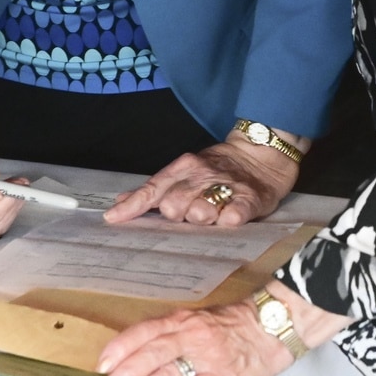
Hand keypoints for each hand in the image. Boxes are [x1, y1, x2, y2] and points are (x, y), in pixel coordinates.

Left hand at [97, 300, 292, 375]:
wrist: (272, 327)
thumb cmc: (231, 327)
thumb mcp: (196, 323)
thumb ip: (169, 338)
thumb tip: (136, 360)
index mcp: (182, 321)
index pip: (144, 331)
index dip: (121, 347)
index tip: (101, 364)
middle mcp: (190, 334)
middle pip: (151, 352)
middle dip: (125, 372)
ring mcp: (207, 354)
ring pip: (168, 368)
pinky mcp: (223, 375)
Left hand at [102, 135, 299, 225]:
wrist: (263, 155)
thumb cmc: (218, 169)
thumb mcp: (184, 172)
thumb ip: (155, 190)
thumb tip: (120, 203)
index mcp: (183, 169)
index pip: (153, 189)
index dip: (133, 205)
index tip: (113, 218)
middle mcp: (201, 176)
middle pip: (174, 205)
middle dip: (176, 216)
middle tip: (188, 215)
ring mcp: (226, 186)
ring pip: (201, 210)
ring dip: (201, 219)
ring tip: (210, 216)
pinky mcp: (251, 197)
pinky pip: (235, 212)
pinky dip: (229, 219)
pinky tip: (228, 219)